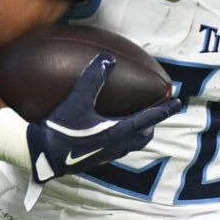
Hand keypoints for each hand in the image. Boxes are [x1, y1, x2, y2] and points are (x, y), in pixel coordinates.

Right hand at [26, 54, 181, 183]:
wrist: (41, 156)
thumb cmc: (60, 129)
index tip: (177, 102)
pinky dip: (120, 139)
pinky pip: (115, 149)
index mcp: (117, 132)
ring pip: (130, 145)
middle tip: (156, 114)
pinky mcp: (94, 160)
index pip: (148, 119)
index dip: (164, 110)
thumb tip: (107, 59)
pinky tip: (106, 131)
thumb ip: (92, 79)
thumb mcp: (77, 101)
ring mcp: (105, 156)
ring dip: (137, 133)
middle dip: (152, 125)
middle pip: (143, 137)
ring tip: (135, 123)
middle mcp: (115, 146)